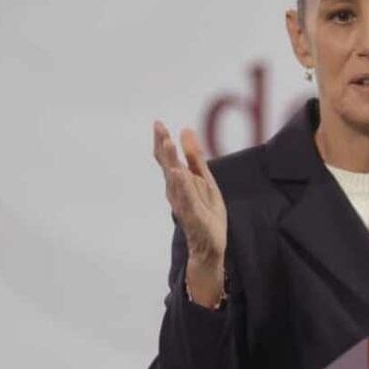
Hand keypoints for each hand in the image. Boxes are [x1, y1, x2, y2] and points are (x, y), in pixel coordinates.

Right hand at [153, 122, 227, 306]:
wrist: (210, 245)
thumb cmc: (206, 212)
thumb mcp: (205, 180)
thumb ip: (195, 158)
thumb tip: (185, 130)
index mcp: (180, 182)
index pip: (168, 158)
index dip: (163, 141)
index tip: (158, 123)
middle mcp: (177, 191)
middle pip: (168, 165)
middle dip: (164, 147)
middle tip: (159, 128)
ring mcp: (184, 203)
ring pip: (176, 179)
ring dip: (171, 161)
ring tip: (167, 144)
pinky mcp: (193, 215)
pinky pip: (187, 198)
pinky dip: (183, 186)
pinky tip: (179, 173)